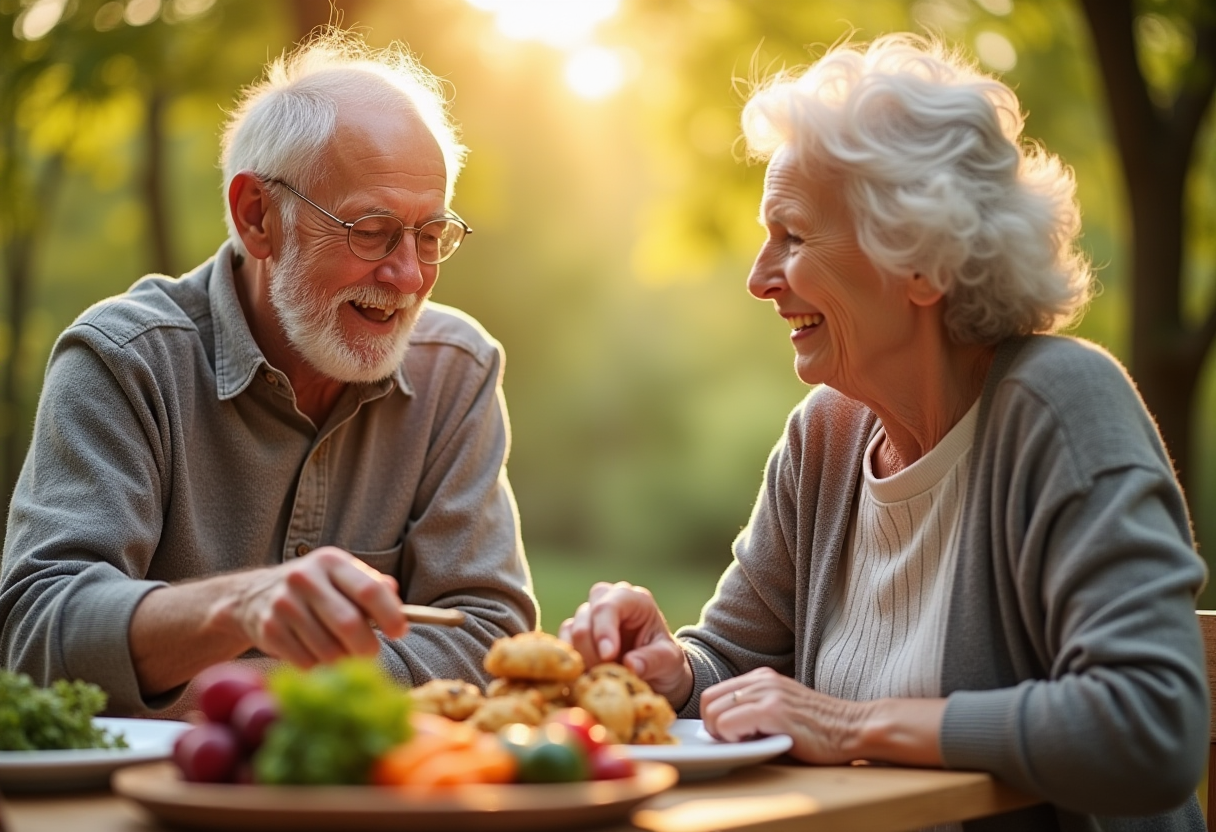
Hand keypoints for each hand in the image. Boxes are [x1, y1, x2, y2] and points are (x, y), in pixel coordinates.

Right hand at [230, 547, 406, 667]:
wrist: (253, 596)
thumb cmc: (314, 588)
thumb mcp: (341, 576)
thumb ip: (372, 586)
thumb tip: (399, 603)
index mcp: (330, 561)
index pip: (369, 590)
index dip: (390, 615)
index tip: (399, 632)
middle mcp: (305, 579)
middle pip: (349, 624)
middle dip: (367, 647)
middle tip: (372, 655)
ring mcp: (284, 605)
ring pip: (328, 649)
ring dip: (344, 661)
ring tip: (346, 657)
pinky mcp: (269, 631)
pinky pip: (306, 662)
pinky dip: (320, 668)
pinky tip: (320, 659)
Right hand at [559, 581, 692, 706]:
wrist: (656, 675)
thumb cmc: (664, 663)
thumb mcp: (670, 662)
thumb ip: (653, 660)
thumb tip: (631, 665)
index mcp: (634, 600)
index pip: (609, 605)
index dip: (604, 630)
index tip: (608, 656)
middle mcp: (608, 600)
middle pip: (586, 616)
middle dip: (593, 649)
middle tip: (606, 673)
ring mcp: (589, 616)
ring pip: (571, 630)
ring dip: (582, 657)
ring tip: (600, 676)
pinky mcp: (575, 633)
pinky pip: (562, 643)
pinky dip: (571, 661)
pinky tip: (585, 676)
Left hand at [701, 667, 945, 766]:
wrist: (853, 728)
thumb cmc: (819, 729)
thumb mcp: (782, 707)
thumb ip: (755, 708)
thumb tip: (720, 726)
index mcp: (762, 677)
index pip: (714, 693)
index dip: (714, 718)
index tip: (731, 735)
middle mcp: (762, 680)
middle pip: (708, 702)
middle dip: (713, 728)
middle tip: (737, 743)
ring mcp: (767, 693)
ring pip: (714, 713)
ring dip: (724, 735)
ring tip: (749, 743)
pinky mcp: (773, 711)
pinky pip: (729, 724)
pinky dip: (734, 739)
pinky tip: (757, 744)